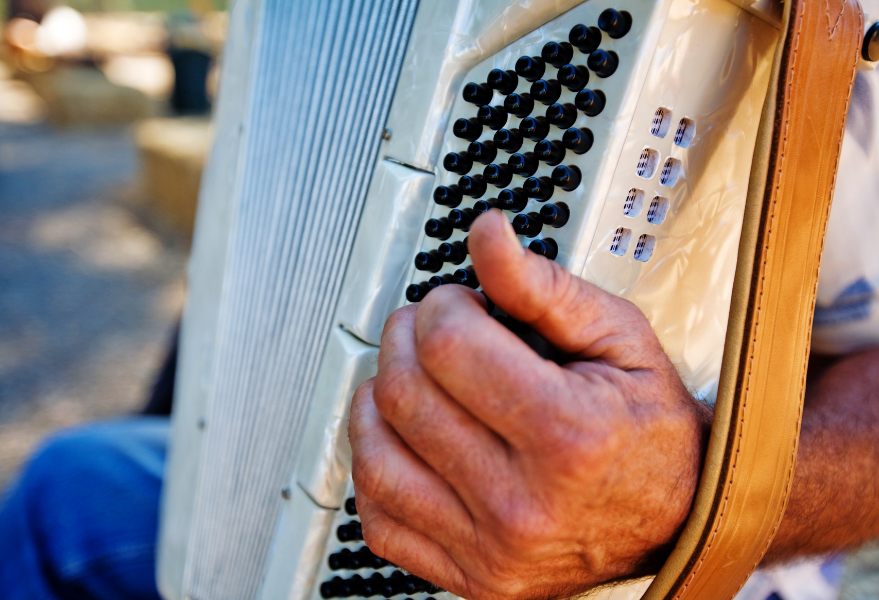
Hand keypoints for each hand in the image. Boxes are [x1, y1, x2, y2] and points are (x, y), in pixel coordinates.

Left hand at [348, 210, 711, 599]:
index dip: (444, 305)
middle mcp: (523, 503)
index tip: (462, 304)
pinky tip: (406, 440)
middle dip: (406, 339)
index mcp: (568, 435)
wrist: (676, 519)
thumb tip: (487, 235)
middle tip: (436, 331)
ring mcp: (490, 548)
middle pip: (402, 394)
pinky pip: (379, 517)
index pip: (447, 344)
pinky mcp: (468, 576)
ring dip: (377, 400)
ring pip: (375, 456)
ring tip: (413, 380)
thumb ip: (542, 287)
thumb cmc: (650, 429)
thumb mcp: (618, 339)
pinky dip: (378, 467)